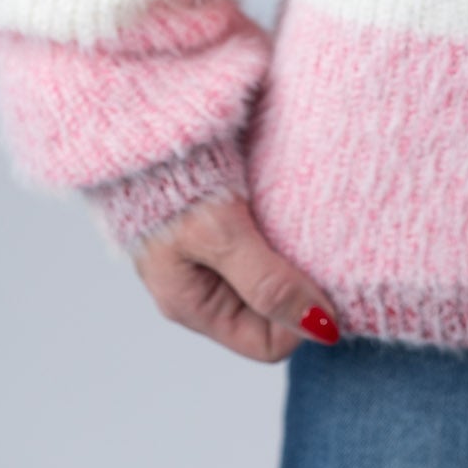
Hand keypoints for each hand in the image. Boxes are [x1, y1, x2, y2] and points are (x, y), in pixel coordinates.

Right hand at [132, 193, 340, 363]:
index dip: (301, 320)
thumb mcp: (220, 236)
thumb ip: (268, 282)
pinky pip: (261, 240)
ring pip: (269, 274)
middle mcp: (201, 287)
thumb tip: (323, 328)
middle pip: (270, 311)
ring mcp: (207, 254)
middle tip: (318, 250)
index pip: (266, 344)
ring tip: (301, 224)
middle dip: (299, 287)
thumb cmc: (169, 183)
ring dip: (291, 255)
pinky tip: (286, 204)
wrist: (145, 124)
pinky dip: (280, 228)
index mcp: (193, 305)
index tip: (322, 283)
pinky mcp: (217, 220)